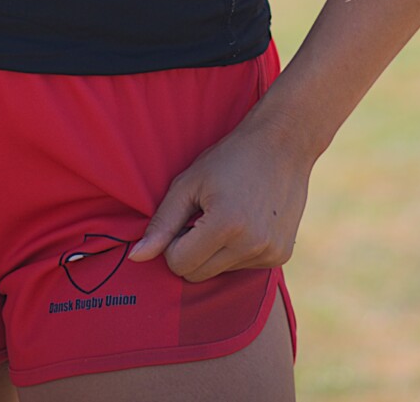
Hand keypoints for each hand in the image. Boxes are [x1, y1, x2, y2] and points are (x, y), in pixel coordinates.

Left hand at [128, 117, 312, 282]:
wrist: (283, 144)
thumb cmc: (230, 158)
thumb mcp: (188, 183)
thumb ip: (161, 223)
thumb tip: (135, 257)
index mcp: (226, 225)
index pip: (178, 264)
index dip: (173, 242)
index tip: (185, 217)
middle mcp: (251, 245)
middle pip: (197, 275)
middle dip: (191, 251)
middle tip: (203, 216)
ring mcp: (270, 253)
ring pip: (219, 273)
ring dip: (215, 251)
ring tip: (228, 215)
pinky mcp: (281, 256)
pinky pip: (242, 268)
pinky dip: (237, 251)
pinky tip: (247, 221)